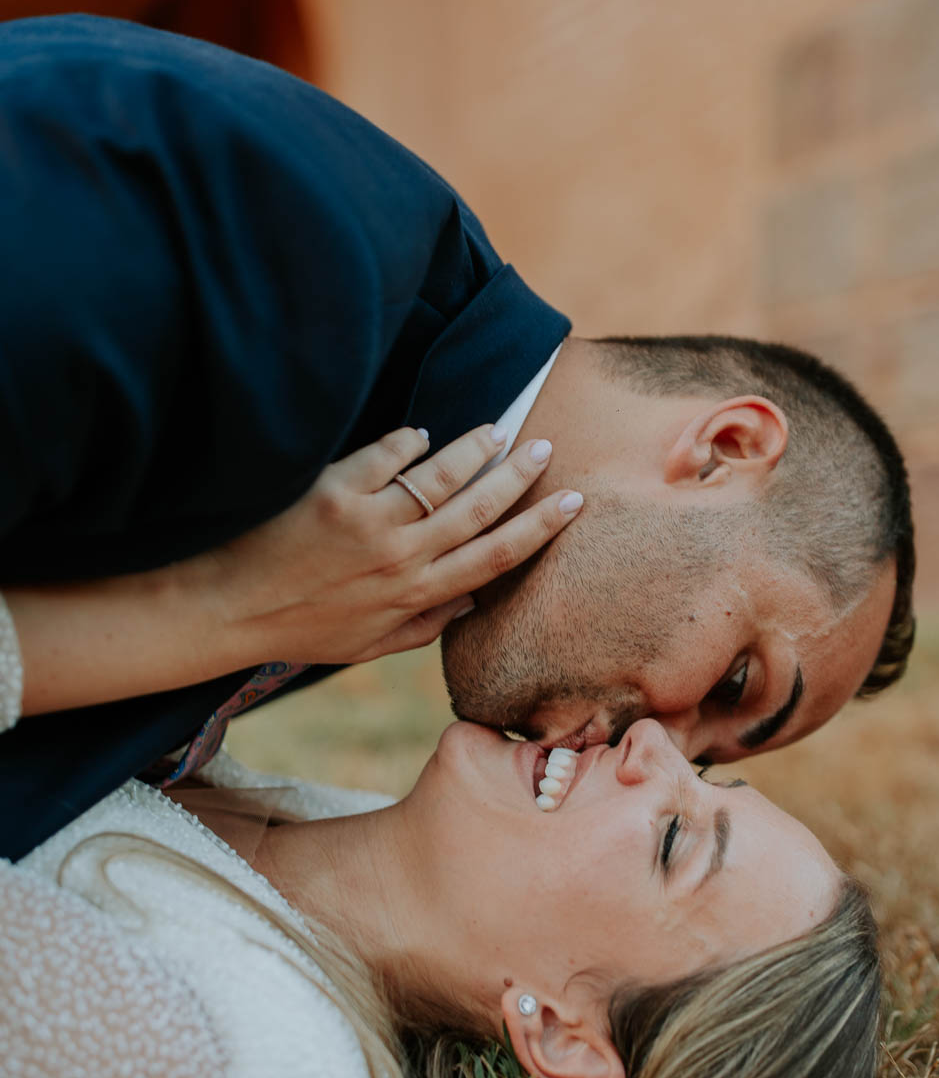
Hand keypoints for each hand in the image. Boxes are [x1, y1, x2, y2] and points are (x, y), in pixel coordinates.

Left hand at [199, 424, 582, 665]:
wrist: (227, 609)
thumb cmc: (299, 629)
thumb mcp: (369, 647)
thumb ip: (426, 628)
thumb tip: (472, 605)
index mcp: (417, 596)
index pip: (496, 557)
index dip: (540, 527)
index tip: (571, 502)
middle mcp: (403, 559)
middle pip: (481, 509)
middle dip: (520, 477)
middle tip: (544, 448)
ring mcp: (371, 523)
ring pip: (443, 476)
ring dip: (476, 449)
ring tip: (496, 430)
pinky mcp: (336, 493)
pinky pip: (388, 456)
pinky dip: (410, 442)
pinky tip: (420, 435)